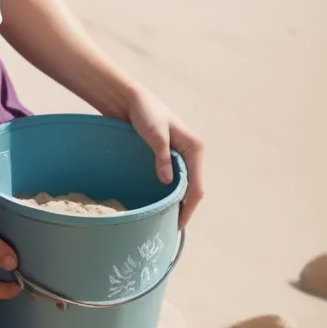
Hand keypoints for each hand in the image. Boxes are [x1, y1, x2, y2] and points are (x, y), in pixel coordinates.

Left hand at [126, 87, 204, 228]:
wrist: (130, 99)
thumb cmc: (144, 113)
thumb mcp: (154, 134)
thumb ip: (162, 157)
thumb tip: (167, 182)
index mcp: (194, 147)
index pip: (196, 186)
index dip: (189, 208)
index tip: (178, 224)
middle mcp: (192, 152)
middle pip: (193, 188)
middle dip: (185, 208)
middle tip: (170, 228)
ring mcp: (181, 154)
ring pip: (184, 184)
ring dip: (178, 201)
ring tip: (166, 220)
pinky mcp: (169, 155)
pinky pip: (174, 178)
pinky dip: (170, 191)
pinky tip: (161, 202)